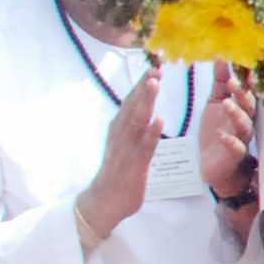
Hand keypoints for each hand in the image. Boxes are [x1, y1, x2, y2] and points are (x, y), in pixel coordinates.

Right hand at [73, 62, 166, 247]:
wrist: (103, 201)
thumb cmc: (118, 172)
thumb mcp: (127, 144)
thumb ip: (134, 127)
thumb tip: (144, 109)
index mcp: (120, 127)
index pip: (133, 99)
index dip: (144, 80)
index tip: (157, 61)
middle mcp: (120, 133)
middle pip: (134, 103)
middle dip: (145, 83)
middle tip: (157, 62)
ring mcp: (126, 148)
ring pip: (136, 120)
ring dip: (146, 101)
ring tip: (155, 81)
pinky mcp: (134, 165)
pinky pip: (144, 147)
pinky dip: (151, 134)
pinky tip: (159, 121)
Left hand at [199, 69, 259, 205]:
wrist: (214, 166)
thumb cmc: (217, 132)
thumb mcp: (216, 104)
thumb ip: (220, 82)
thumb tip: (221, 56)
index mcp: (242, 109)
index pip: (247, 91)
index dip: (247, 79)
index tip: (245, 64)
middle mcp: (246, 122)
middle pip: (249, 107)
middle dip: (243, 94)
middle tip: (233, 82)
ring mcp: (242, 139)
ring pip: (244, 125)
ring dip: (237, 114)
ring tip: (226, 103)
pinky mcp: (234, 156)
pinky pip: (236, 148)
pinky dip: (229, 141)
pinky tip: (221, 134)